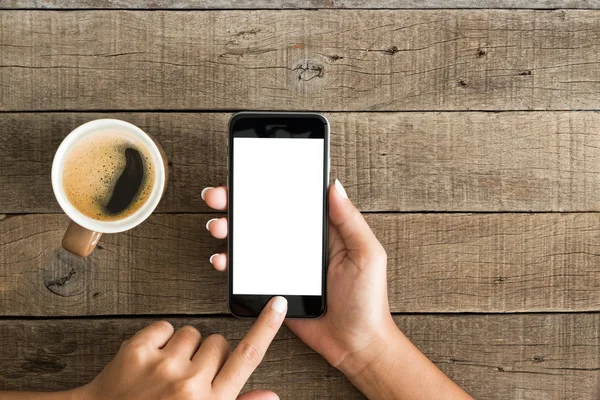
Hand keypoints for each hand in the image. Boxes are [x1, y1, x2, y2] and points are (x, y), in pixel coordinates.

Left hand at [77, 296, 286, 399]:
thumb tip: (272, 395)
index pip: (248, 356)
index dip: (267, 327)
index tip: (278, 304)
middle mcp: (190, 384)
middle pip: (218, 342)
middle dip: (209, 355)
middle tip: (190, 376)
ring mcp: (162, 366)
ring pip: (192, 333)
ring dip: (184, 348)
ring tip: (167, 372)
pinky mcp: (137, 351)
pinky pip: (165, 327)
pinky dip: (160, 340)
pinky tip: (151, 362)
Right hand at [203, 179, 394, 377]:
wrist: (354, 344)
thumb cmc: (367, 300)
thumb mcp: (367, 254)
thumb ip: (350, 220)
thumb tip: (334, 185)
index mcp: (320, 230)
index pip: (290, 200)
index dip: (267, 186)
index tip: (246, 175)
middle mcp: (298, 244)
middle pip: (262, 216)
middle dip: (236, 202)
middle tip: (218, 197)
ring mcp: (282, 265)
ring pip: (249, 241)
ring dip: (228, 229)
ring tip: (218, 227)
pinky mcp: (272, 286)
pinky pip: (246, 271)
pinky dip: (229, 263)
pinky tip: (222, 260)